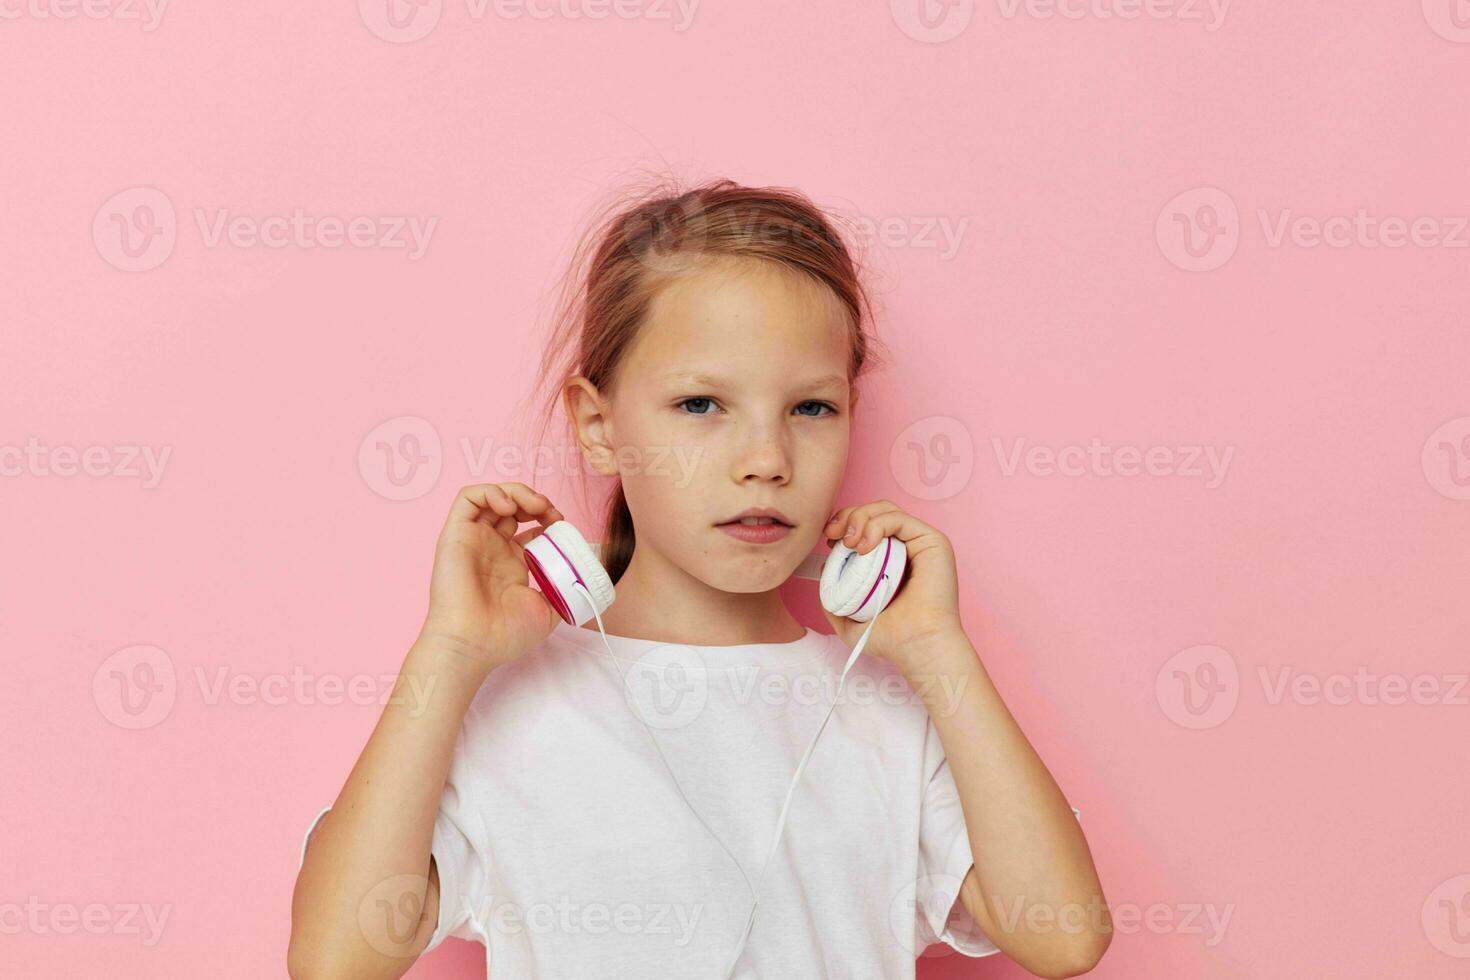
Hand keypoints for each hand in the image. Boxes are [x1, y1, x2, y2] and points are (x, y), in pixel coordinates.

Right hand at [416, 482, 564, 675]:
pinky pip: (468, 498)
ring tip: (535, 506)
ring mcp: (473, 539)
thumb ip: (562, 591)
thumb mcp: (547, 611)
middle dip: (536, 502)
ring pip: (492, 496)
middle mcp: (491, 548)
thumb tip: (580, 578)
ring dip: (517, 492)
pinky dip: (491, 492)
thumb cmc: (504, 635)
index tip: (562, 526)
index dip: (547, 519)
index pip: (529, 527)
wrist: (473, 645)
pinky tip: (510, 506)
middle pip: (513, 507)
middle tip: (552, 513)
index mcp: (510, 563)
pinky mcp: (455, 534)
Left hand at [820, 501, 965, 669]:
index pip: (866, 526)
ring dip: (859, 518)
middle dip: (848, 516)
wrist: (915, 646)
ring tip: (849, 544)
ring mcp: (920, 543)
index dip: (844, 524)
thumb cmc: (890, 638)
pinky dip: (876, 525)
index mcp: (892, 560)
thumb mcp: (848, 619)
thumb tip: (827, 567)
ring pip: (885, 510)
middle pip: (874, 512)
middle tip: (833, 536)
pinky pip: (899, 518)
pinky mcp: (932, 541)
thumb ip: (833, 597)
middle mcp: (908, 548)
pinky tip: (863, 547)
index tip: (828, 540)